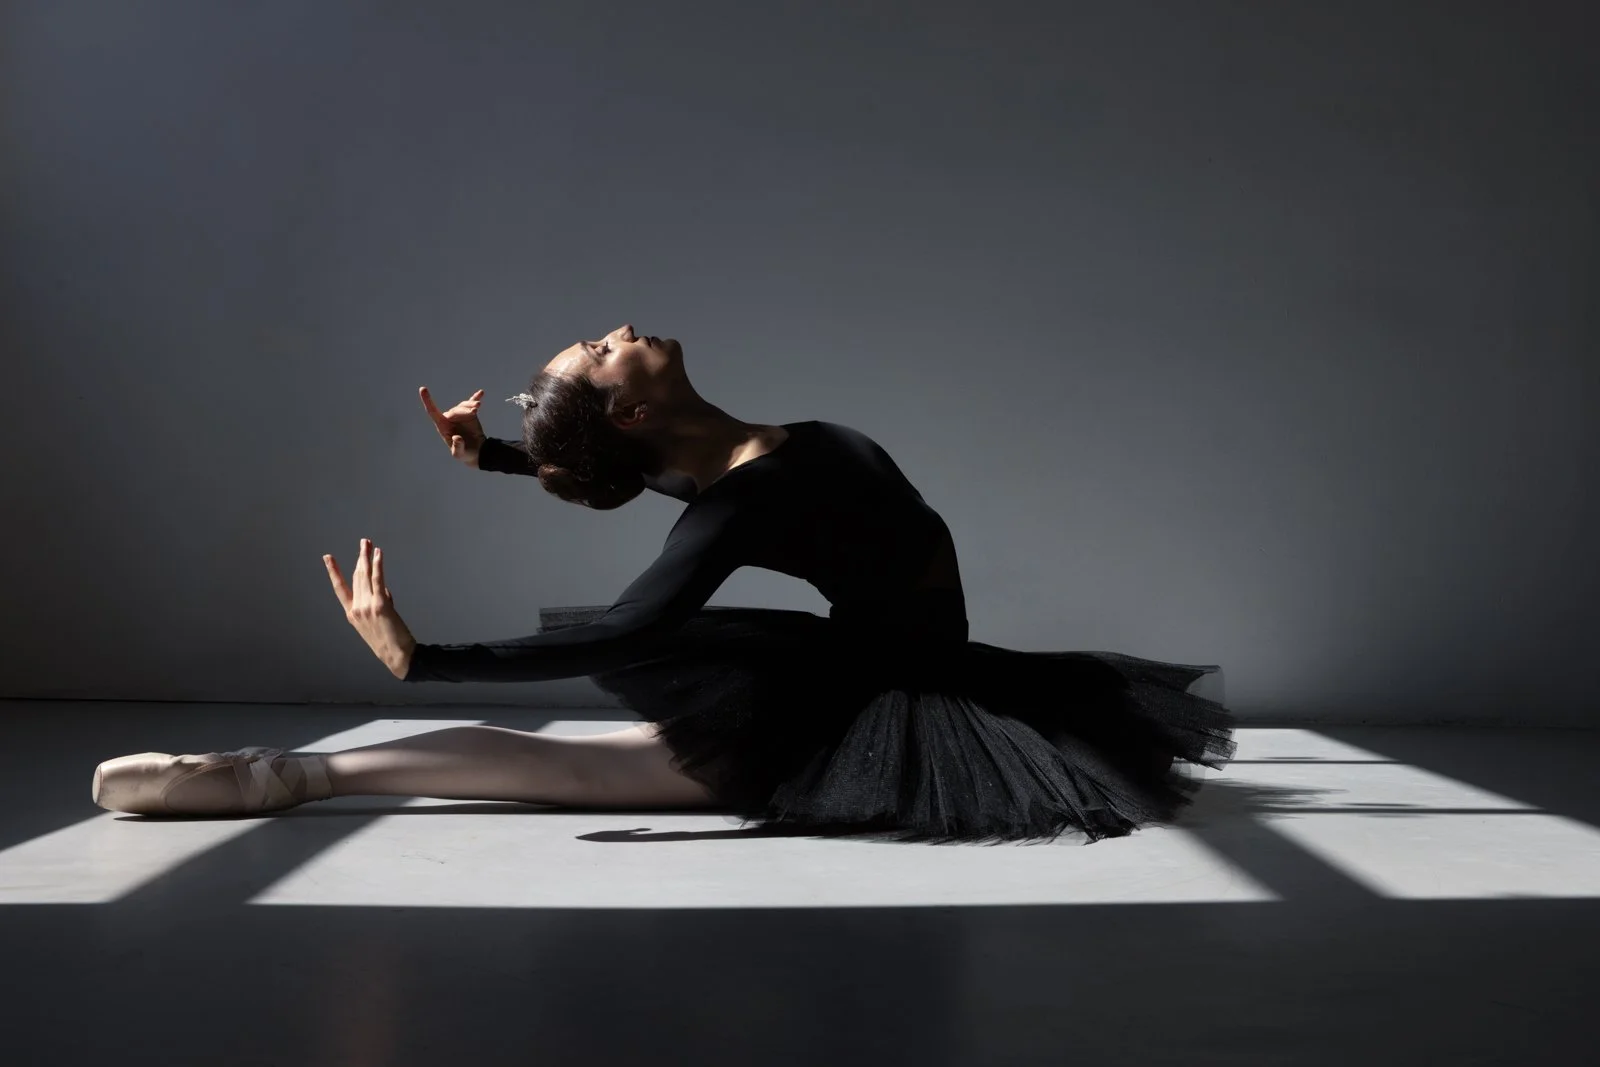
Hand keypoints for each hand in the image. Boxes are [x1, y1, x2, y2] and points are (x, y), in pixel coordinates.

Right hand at [323, 538, 417, 678]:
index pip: (340, 588)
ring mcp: (366, 606)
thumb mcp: (377, 621)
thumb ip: (378, 601)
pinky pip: (378, 580)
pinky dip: (378, 565)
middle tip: (363, 542)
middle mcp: (356, 608)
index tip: (327, 557)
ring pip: (365, 576)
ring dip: (367, 557)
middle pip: (356, 577)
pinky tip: (378, 554)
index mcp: (351, 613)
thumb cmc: (388, 640)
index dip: (333, 571)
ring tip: (368, 543)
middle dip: (360, 557)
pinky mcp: (380, 604)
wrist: (396, 655)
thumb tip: (383, 586)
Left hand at [419, 386, 487, 468]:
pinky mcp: (470, 415)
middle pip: (455, 410)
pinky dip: (475, 398)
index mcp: (443, 427)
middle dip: (464, 411)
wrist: (476, 452)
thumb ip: (457, 447)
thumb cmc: (464, 454)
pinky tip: (481, 393)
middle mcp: (450, 419)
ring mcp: (460, 415)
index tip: (423, 389)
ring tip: (478, 406)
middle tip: (474, 413)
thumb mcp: (459, 454)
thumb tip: (457, 438)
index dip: (428, 401)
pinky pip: (471, 404)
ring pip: (463, 406)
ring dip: (470, 404)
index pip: (433, 412)